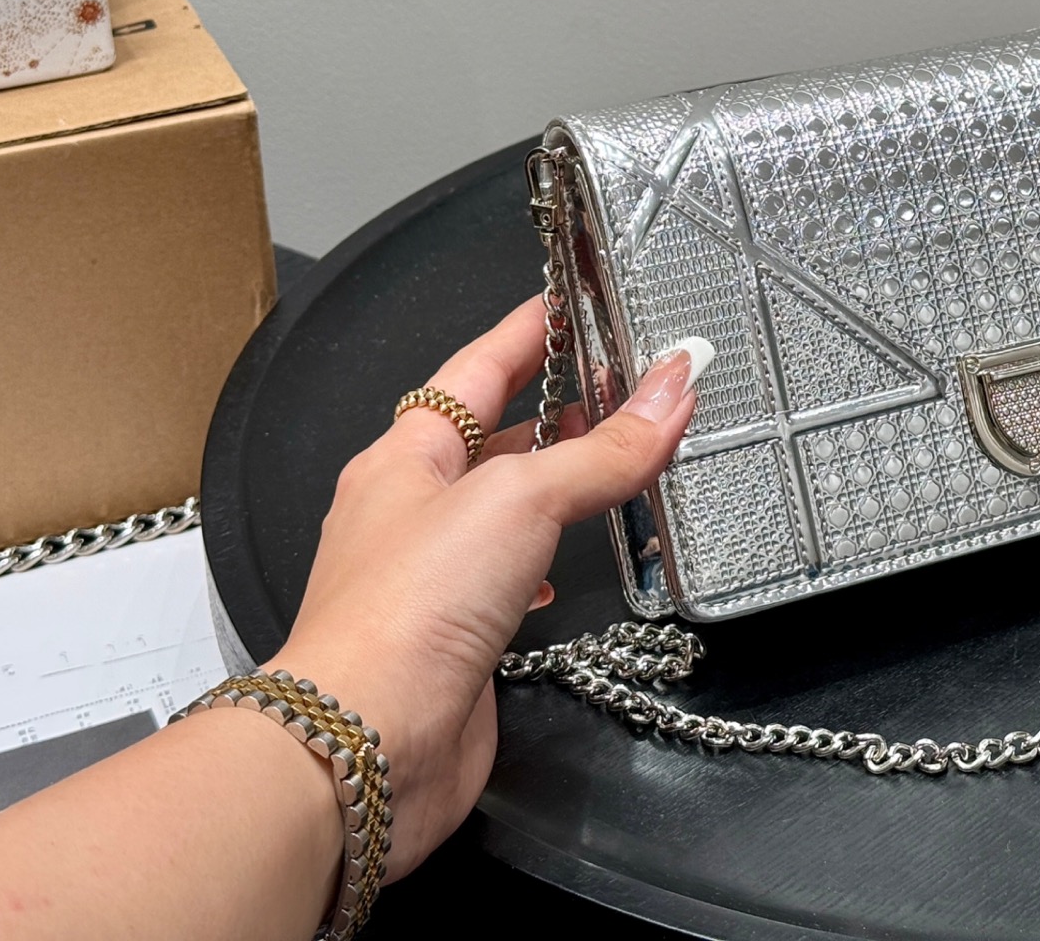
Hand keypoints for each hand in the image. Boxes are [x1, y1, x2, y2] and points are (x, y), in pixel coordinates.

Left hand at [267, 296, 700, 878]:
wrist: (366, 741)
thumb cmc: (409, 606)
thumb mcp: (520, 498)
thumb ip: (602, 448)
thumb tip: (673, 390)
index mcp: (404, 456)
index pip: (476, 369)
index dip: (527, 330)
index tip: (571, 299)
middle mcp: (410, 512)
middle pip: (491, 440)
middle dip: (556, 411)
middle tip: (624, 385)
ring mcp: (430, 579)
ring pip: (503, 511)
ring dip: (558, 489)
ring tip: (618, 467)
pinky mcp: (456, 642)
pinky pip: (510, 581)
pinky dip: (550, 564)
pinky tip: (573, 570)